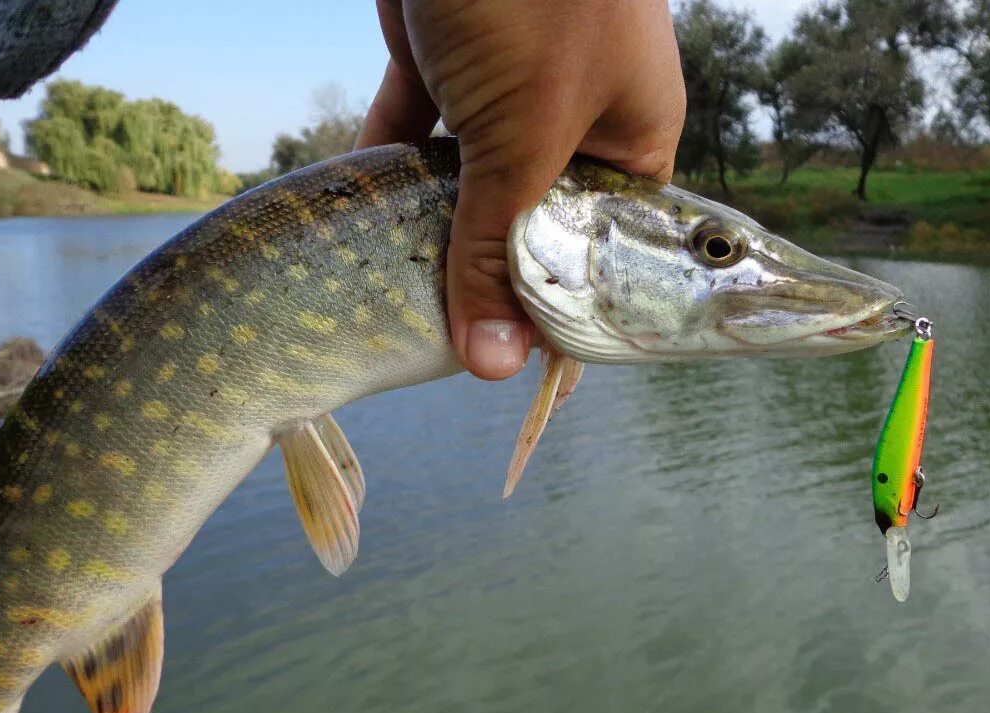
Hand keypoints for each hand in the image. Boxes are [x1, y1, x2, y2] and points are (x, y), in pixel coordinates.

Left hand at [356, 0, 685, 379]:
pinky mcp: (443, 60)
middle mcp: (574, 120)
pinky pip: (414, 134)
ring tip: (397, 303)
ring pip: (467, 185)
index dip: (570, 311)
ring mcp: (506, 89)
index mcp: (630, 138)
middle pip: (530, 224)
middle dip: (489, 277)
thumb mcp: (522, 136)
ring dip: (431, 232)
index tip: (524, 375)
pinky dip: (386, 171)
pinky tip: (360, 219)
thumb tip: (495, 362)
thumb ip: (497, 245)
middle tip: (445, 345)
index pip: (606, 250)